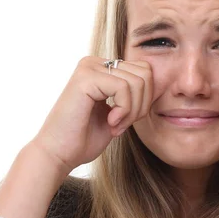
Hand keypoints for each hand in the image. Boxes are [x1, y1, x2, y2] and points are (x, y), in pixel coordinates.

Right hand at [31, 56, 152, 170]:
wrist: (58, 154)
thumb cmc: (84, 139)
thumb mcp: (118, 113)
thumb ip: (134, 96)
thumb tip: (160, 85)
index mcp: (102, 68)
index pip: (145, 71)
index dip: (145, 100)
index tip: (126, 120)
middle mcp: (95, 62)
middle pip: (145, 73)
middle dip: (141, 105)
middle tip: (122, 124)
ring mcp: (89, 67)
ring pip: (138, 81)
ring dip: (132, 111)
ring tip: (114, 125)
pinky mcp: (85, 77)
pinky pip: (124, 87)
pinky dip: (124, 110)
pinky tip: (110, 122)